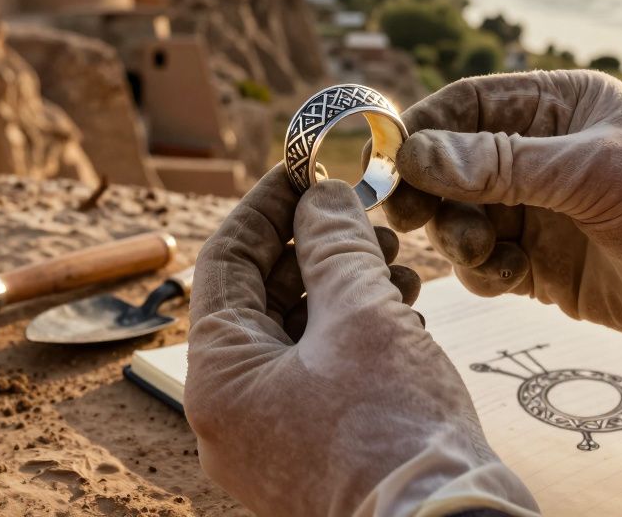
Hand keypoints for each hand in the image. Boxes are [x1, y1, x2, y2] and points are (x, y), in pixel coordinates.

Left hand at [186, 168, 538, 516]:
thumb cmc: (394, 431)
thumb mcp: (362, 317)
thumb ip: (334, 246)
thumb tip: (321, 197)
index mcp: (218, 378)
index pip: (224, 263)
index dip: (265, 206)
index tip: (304, 168)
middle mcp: (231, 413)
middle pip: (260, 300)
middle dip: (314, 248)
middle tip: (362, 212)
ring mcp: (271, 439)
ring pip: (296, 337)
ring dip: (342, 288)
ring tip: (396, 261)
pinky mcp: (313, 453)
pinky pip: (320, 374)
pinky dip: (354, 335)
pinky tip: (402, 308)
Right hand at [385, 71, 621, 369]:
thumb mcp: (588, 170)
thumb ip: (499, 164)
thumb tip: (418, 154)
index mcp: (557, 106)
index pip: (466, 106)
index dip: (422, 130)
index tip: (387, 160)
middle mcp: (540, 155)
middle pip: (451, 164)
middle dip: (428, 189)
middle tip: (411, 215)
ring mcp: (539, 212)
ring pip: (461, 217)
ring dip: (456, 234)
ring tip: (481, 249)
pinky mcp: (543, 266)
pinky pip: (485, 264)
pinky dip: (481, 271)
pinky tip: (507, 276)